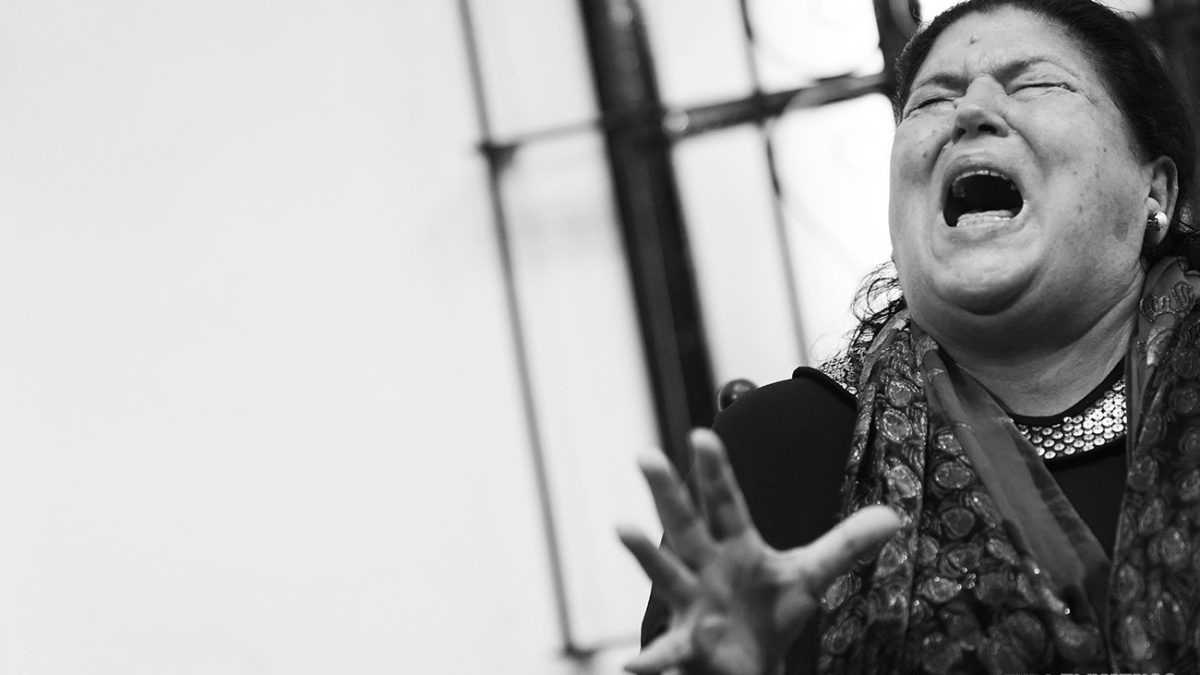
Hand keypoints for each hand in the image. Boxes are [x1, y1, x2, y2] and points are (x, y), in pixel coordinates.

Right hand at [618, 428, 900, 674]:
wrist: (749, 666)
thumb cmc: (768, 614)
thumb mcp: (809, 576)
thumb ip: (844, 545)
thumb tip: (894, 516)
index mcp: (733, 545)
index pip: (724, 502)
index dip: (715, 470)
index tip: (701, 434)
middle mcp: (704, 568)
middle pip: (684, 524)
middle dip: (666, 492)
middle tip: (645, 455)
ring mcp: (692, 604)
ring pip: (665, 573)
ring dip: (644, 553)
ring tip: (622, 526)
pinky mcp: (689, 646)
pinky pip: (668, 651)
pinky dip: (650, 660)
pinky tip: (631, 665)